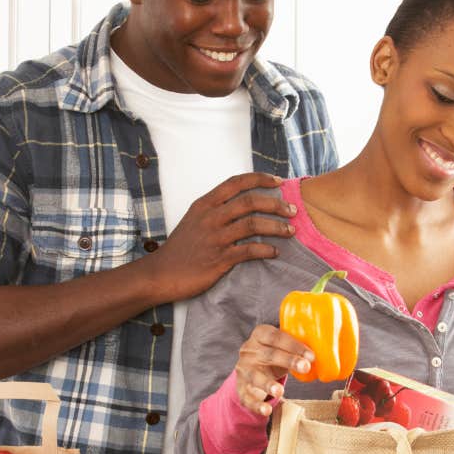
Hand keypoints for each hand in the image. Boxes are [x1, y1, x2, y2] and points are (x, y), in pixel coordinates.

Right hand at [146, 173, 297, 301]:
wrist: (161, 274)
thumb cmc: (180, 249)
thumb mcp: (194, 221)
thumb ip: (216, 210)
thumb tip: (244, 205)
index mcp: (205, 205)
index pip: (236, 183)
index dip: (260, 179)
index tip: (279, 182)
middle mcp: (211, 218)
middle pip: (250, 202)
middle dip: (276, 204)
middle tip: (292, 210)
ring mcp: (215, 238)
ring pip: (253, 225)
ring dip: (277, 227)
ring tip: (290, 231)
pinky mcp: (219, 259)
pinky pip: (249, 251)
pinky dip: (266, 250)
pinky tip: (275, 252)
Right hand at [234, 324, 314, 416]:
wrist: (251, 368)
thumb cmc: (275, 356)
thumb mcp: (283, 347)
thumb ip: (299, 348)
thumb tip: (329, 353)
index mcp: (260, 335)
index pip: (275, 336)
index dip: (294, 345)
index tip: (311, 355)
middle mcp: (249, 351)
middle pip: (268, 355)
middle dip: (288, 361)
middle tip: (306, 367)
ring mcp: (244, 370)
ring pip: (255, 377)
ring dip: (267, 384)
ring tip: (279, 391)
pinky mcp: (241, 388)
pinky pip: (247, 398)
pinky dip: (257, 405)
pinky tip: (267, 410)